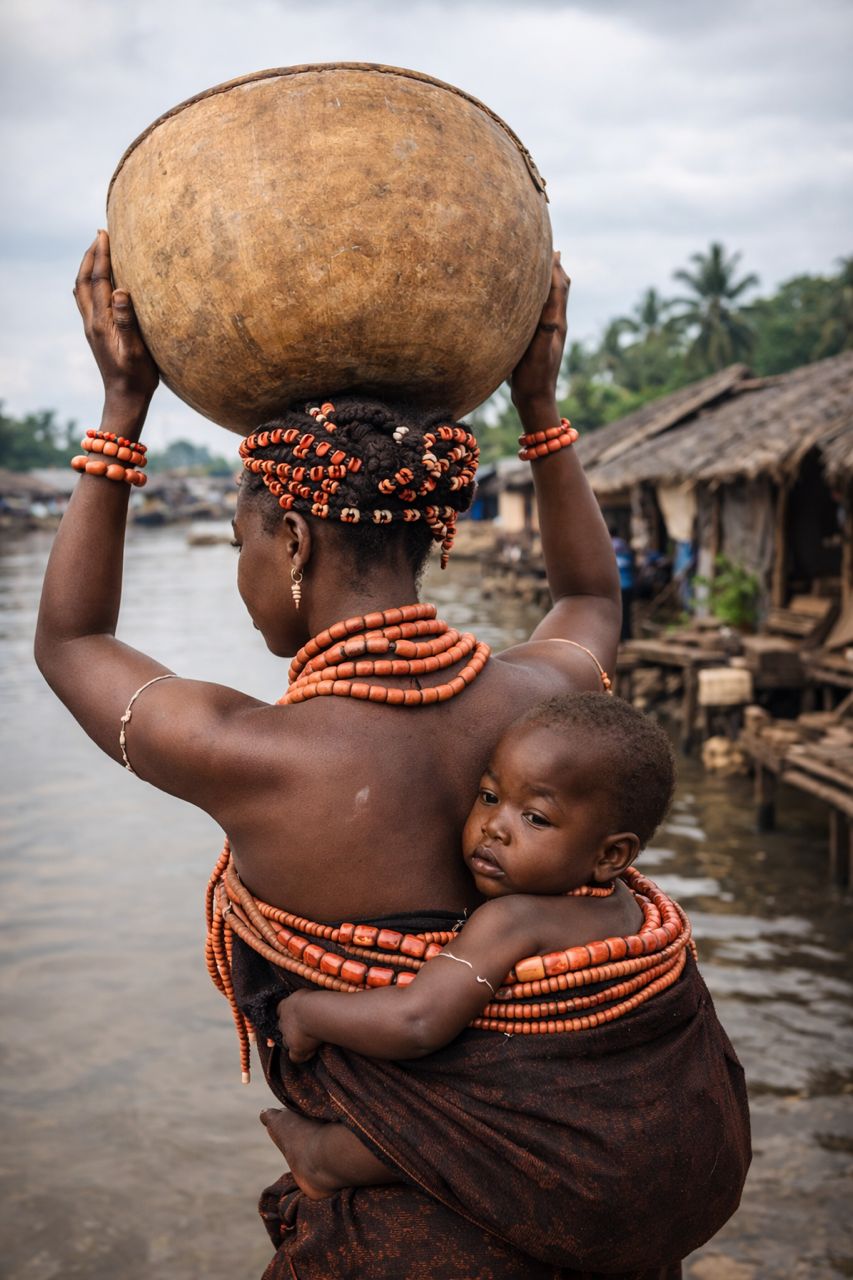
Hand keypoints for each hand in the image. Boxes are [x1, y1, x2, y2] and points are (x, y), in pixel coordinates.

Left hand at [74, 230, 158, 409]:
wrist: (124, 399)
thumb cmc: (136, 377)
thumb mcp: (136, 350)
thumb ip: (127, 321)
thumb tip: (120, 291)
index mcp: (102, 322)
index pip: (100, 280)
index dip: (102, 255)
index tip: (105, 233)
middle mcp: (92, 322)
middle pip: (85, 280)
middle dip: (91, 255)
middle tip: (100, 234)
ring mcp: (92, 328)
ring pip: (82, 289)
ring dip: (88, 267)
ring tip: (97, 251)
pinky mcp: (95, 333)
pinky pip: (86, 301)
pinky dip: (88, 283)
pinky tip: (95, 282)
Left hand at [278, 990, 322, 1063]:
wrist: (314, 1011)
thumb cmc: (315, 999)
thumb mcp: (307, 994)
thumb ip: (304, 998)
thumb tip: (310, 999)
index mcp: (285, 1005)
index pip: (281, 1010)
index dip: (289, 1015)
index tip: (298, 1015)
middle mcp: (283, 1021)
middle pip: (283, 1027)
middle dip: (291, 1029)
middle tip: (305, 1029)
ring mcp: (287, 1036)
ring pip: (287, 1043)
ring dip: (296, 1043)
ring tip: (310, 1040)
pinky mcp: (295, 1048)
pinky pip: (295, 1057)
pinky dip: (303, 1056)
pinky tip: (313, 1051)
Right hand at [509, 252, 569, 411]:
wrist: (535, 400)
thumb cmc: (534, 376)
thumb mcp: (538, 348)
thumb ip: (545, 324)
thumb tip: (552, 300)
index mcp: (556, 322)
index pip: (557, 285)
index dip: (552, 265)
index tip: (546, 244)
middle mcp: (555, 323)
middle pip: (560, 288)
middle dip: (555, 268)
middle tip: (549, 247)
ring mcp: (548, 332)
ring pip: (552, 298)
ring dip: (550, 280)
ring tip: (545, 265)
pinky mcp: (539, 339)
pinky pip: (541, 310)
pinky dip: (539, 296)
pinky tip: (530, 298)